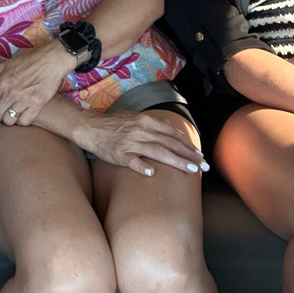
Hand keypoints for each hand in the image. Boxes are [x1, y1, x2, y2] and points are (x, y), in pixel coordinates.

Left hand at [0, 41, 73, 124]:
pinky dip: (22, 121)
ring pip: (9, 120)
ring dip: (9, 119)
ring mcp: (24, 100)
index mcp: (2, 83)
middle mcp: (11, 93)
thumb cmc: (29, 61)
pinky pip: (24, 122)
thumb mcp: (7, 63)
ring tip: (12, 115)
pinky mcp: (37, 105)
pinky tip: (23, 115)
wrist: (51, 61)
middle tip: (3, 112)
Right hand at [78, 110, 207, 176]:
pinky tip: (152, 174)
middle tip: (204, 166)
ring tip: (191, 170)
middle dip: (190, 155)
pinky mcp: (118, 154)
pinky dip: (142, 167)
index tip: (200, 155)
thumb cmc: (114, 125)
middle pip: (170, 143)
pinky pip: (132, 161)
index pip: (172, 134)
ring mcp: (130, 143)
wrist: (89, 127)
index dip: (188, 145)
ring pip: (158, 152)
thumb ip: (154, 126)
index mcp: (145, 121)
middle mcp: (140, 130)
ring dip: (177, 161)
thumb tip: (173, 134)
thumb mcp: (135, 119)